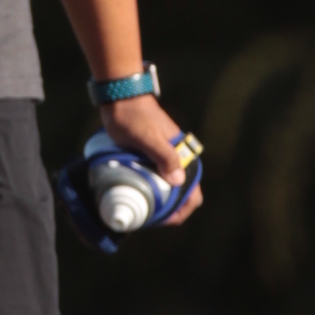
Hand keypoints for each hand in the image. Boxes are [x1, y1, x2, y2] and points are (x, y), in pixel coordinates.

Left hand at [102, 89, 200, 222]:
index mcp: (182, 155)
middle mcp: (178, 157)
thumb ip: (164, 156)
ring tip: (143, 210)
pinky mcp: (153, 153)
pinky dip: (152, 188)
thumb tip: (179, 181)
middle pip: (182, 193)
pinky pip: (157, 176)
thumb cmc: (133, 116)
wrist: (121, 95)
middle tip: (150, 219)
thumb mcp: (147, 137)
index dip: (183, 210)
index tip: (164, 219)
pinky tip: (138, 193)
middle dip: (171, 210)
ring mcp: (165, 155)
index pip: (194, 192)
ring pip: (169, 186)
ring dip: (162, 200)